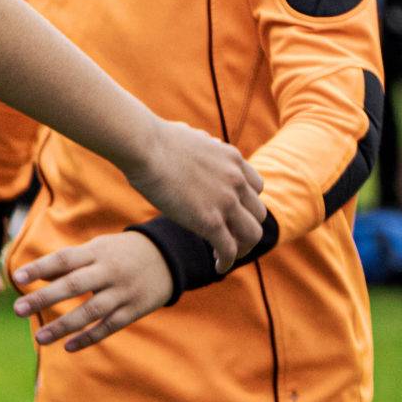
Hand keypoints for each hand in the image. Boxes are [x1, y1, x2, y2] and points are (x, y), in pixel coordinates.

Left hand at [14, 232, 173, 350]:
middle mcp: (109, 272)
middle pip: (74, 285)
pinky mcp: (134, 310)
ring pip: (91, 311)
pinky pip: (109, 327)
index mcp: (96, 252)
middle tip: (18, 309)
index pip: (64, 259)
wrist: (169, 257)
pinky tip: (68, 347)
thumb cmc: (120, 253)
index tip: (17, 278)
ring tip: (40, 337)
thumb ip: (68, 262)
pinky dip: (89, 338)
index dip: (40, 268)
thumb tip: (34, 274)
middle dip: (45, 298)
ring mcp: (123, 292)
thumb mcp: (97, 249)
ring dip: (63, 325)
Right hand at [123, 119, 264, 271]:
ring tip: (226, 256)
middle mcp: (237, 181)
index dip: (245, 203)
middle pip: (258, 213)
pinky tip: (218, 267)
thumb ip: (199, 140)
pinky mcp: (210, 221)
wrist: (144, 145)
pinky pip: (229, 248)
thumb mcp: (188, 134)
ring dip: (242, 247)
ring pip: (252, 234)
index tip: (231, 214)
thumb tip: (193, 136)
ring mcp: (226, 201)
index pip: (256, 187)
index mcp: (233, 159)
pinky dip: (227, 261)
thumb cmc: (154, 138)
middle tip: (229, 238)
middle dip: (245, 227)